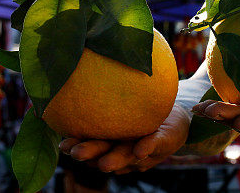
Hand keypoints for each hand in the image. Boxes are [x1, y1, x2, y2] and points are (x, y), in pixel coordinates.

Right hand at [58, 104, 191, 173]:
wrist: (176, 115)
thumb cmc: (141, 107)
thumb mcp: (119, 101)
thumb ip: (101, 97)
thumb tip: (74, 76)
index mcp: (111, 138)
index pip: (91, 142)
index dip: (77, 145)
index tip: (63, 146)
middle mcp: (124, 146)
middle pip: (106, 152)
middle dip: (92, 154)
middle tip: (77, 154)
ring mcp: (143, 146)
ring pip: (128, 154)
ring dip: (117, 159)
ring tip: (106, 163)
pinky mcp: (164, 141)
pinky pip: (155, 143)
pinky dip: (148, 146)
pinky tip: (140, 149)